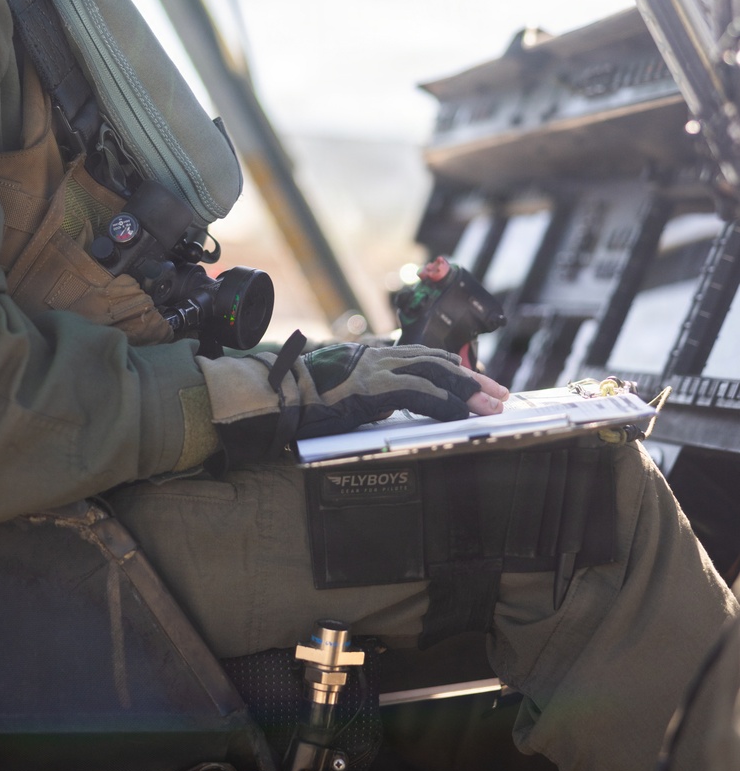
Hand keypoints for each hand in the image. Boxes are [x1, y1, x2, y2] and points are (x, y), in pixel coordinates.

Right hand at [198, 341, 508, 468]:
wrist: (270, 395)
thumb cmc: (295, 398)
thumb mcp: (336, 391)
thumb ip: (362, 393)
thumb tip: (380, 406)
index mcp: (370, 356)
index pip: (421, 357)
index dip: (451, 369)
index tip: (475, 384)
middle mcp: (377, 356)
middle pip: (436, 362)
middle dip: (470, 379)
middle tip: (499, 394)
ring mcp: (376, 369)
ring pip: (436, 375)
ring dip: (468, 392)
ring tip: (494, 407)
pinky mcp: (374, 388)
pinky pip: (421, 395)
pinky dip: (447, 404)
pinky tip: (465, 415)